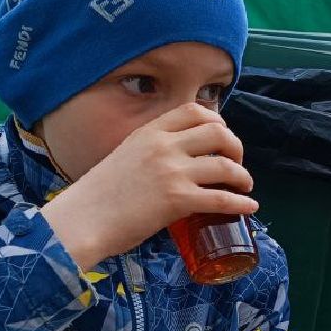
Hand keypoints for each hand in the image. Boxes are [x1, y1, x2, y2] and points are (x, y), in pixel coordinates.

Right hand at [40, 103, 257, 271]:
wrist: (82, 219)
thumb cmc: (100, 195)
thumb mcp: (125, 155)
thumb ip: (151, 151)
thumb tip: (177, 161)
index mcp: (150, 131)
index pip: (195, 110)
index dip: (218, 123)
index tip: (222, 139)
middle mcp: (163, 145)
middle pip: (218, 133)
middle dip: (236, 148)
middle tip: (237, 164)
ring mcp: (172, 171)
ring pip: (226, 165)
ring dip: (243, 177)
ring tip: (244, 187)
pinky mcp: (177, 200)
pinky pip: (222, 199)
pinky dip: (241, 204)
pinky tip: (249, 208)